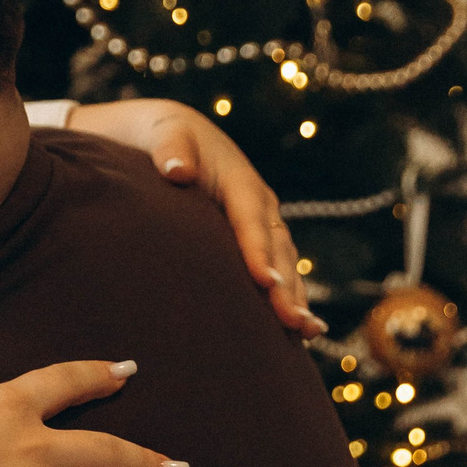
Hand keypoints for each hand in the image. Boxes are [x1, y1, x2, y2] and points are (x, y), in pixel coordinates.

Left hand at [66, 98, 324, 338]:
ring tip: (303, 332)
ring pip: (284, 264)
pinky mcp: (256, 242)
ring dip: (295, 298)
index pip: (249, 218)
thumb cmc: (163, 136)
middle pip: (276, 248)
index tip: (263, 281)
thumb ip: (170, 148)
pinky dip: (289, 298)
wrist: (170, 135)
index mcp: (239, 181)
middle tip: (291, 321)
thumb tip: (177, 170)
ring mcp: (261, 225)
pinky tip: (300, 333)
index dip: (258, 249)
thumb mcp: (164, 133)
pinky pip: (278, 271)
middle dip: (285, 286)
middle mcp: (258, 206)